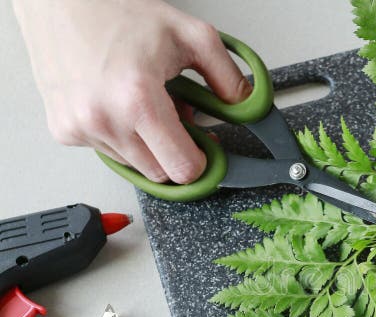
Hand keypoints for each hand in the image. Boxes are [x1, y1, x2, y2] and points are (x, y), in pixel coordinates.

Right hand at [13, 0, 251, 183]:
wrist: (59, 0)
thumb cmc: (118, 12)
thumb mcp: (190, 36)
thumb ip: (227, 77)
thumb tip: (248, 108)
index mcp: (137, 99)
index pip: (182, 168)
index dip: (201, 162)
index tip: (207, 150)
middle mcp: (103, 119)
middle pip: (160, 173)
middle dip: (174, 151)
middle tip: (175, 117)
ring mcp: (79, 128)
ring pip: (134, 165)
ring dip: (146, 143)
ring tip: (142, 103)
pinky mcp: (63, 131)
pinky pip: (107, 152)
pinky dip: (120, 136)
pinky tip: (117, 104)